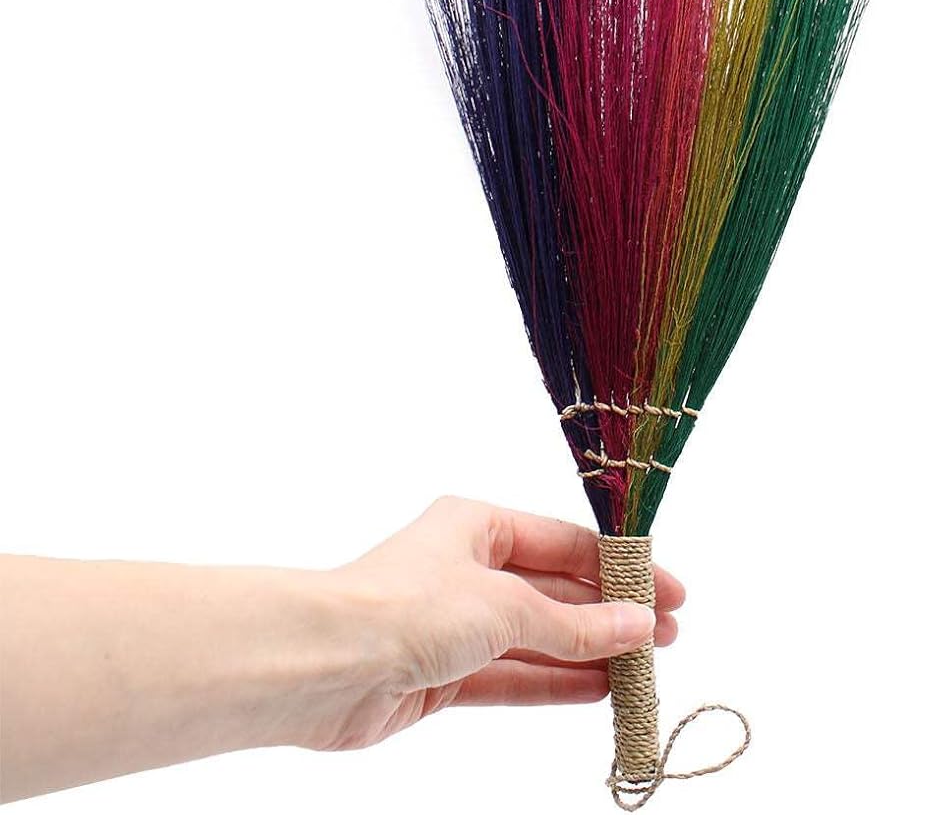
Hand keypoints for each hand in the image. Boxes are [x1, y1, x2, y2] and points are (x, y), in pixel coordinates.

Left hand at [289, 496, 684, 751]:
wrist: (327, 664)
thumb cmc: (407, 605)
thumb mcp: (505, 606)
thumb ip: (574, 623)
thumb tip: (637, 625)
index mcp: (476, 525)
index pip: (562, 543)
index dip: (617, 567)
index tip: (668, 591)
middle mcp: (467, 568)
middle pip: (553, 591)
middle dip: (609, 613)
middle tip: (667, 637)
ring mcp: (455, 624)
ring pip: (536, 638)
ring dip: (588, 652)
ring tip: (644, 669)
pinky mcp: (443, 675)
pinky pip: (512, 676)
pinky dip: (554, 683)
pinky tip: (598, 690)